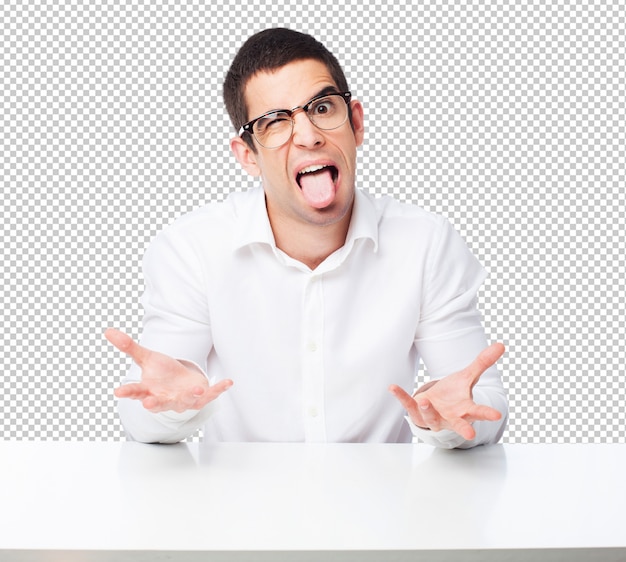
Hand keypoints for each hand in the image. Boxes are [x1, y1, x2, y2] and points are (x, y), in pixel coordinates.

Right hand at [105, 328, 232, 412]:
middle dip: (155, 404)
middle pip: (158, 403)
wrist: (182, 384)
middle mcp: (165, 398)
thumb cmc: (162, 374)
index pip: (136, 391)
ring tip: (195, 389)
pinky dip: (219, 388)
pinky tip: (229, 382)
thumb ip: (129, 347)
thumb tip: (107, 330)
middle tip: (148, 404)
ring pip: (186, 401)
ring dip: (190, 396)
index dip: (128, 392)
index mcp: (149, 390)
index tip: (118, 392)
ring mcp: (183, 400)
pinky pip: (211, 395)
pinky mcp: (200, 398)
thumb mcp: (147, 359)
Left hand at [388, 342, 504, 439]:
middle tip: (470, 434)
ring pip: (430, 417)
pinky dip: (401, 396)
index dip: (487, 413)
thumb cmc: (454, 395)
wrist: (436, 406)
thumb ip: (482, 363)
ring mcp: (433, 417)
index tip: (496, 415)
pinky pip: (408, 405)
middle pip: (458, 424)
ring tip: (424, 399)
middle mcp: (451, 417)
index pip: (478, 411)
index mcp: (465, 409)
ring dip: (427, 410)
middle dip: (463, 428)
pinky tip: (393, 387)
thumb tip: (501, 344)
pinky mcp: (417, 413)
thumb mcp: (467, 377)